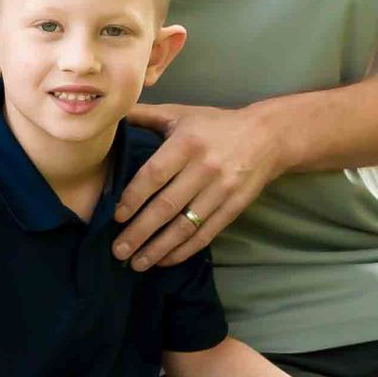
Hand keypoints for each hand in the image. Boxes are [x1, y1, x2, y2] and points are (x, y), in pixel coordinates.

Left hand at [113, 102, 279, 268]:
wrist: (267, 136)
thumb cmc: (215, 124)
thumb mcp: (180, 113)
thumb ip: (145, 115)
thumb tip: (110, 114)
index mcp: (187, 143)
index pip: (154, 175)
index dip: (133, 198)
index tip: (116, 216)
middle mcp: (204, 168)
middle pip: (166, 206)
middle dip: (139, 232)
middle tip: (117, 250)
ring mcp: (221, 190)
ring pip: (185, 226)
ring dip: (159, 248)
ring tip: (137, 263)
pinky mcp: (234, 207)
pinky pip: (205, 234)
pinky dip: (183, 250)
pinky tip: (164, 260)